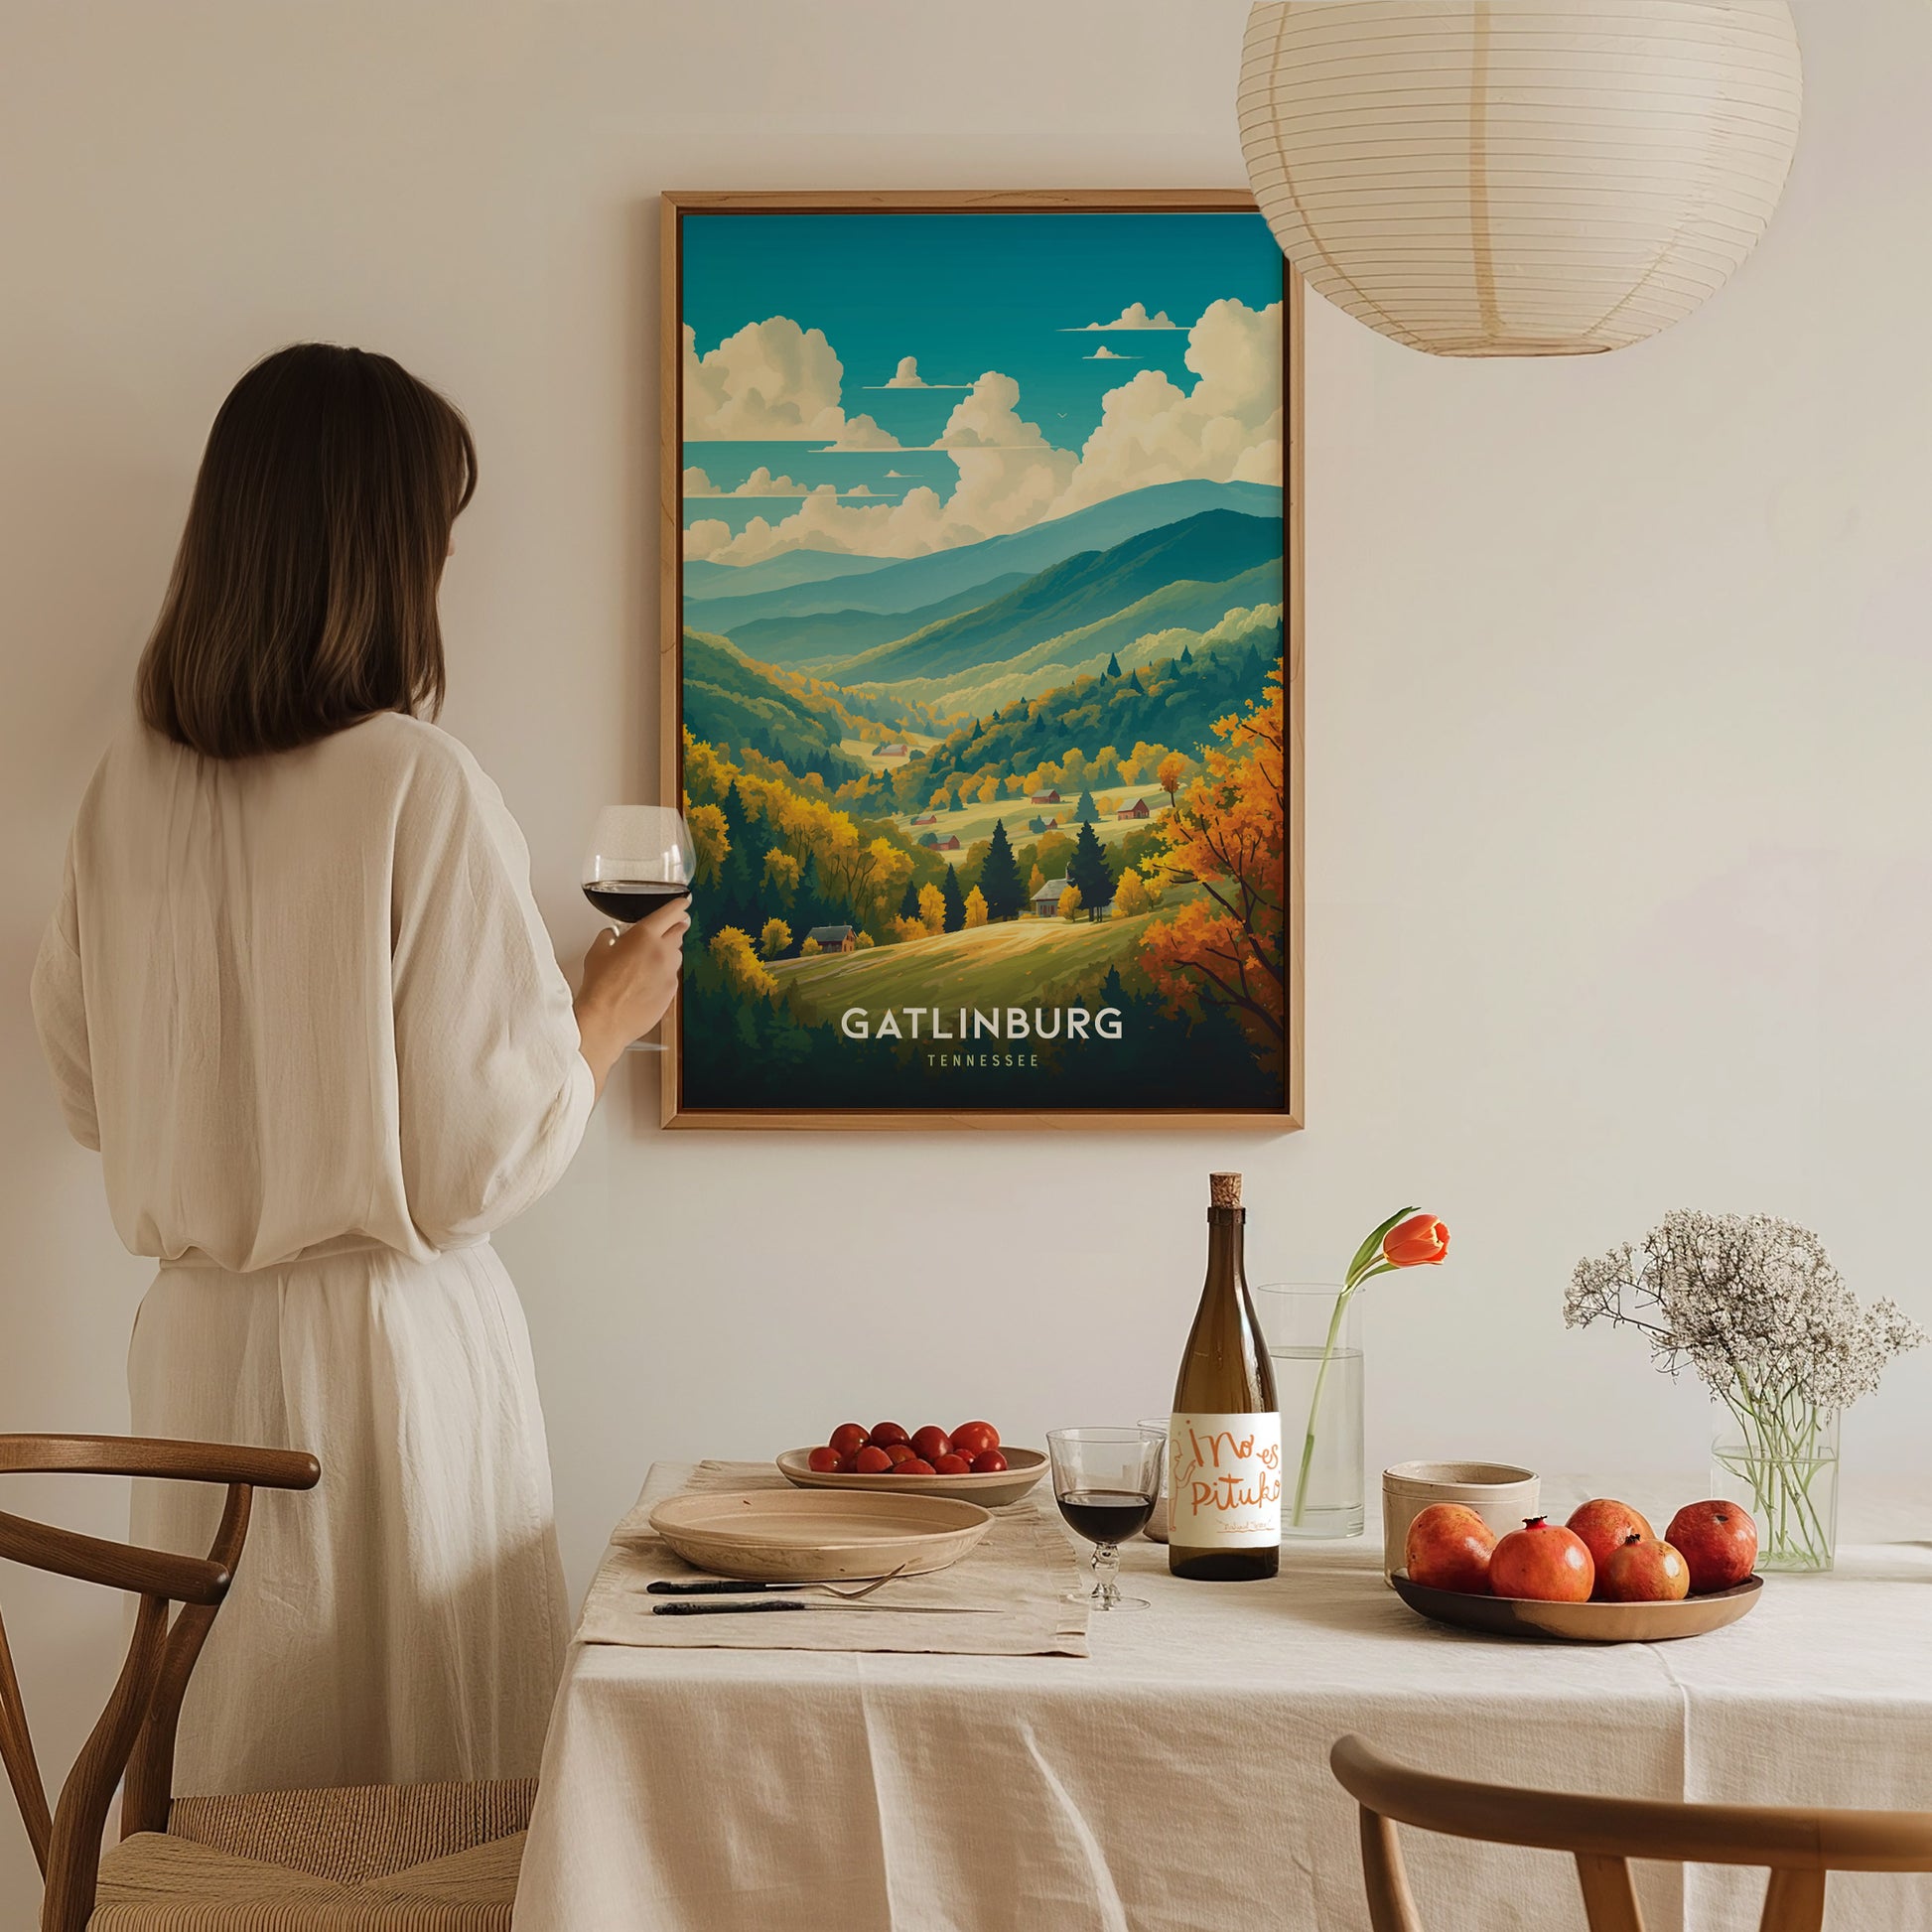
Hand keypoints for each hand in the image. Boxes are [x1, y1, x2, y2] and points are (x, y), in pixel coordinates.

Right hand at [574, 896, 690, 1094]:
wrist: (606, 1019)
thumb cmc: (600, 986)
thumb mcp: (597, 951)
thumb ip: (609, 937)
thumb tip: (612, 935)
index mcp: (645, 935)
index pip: (671, 912)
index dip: (679, 906)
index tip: (683, 903)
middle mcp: (663, 951)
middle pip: (679, 932)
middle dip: (674, 928)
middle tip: (667, 929)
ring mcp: (670, 973)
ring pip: (676, 955)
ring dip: (668, 953)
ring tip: (648, 961)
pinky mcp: (672, 992)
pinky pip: (672, 976)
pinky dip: (664, 975)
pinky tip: (647, 982)